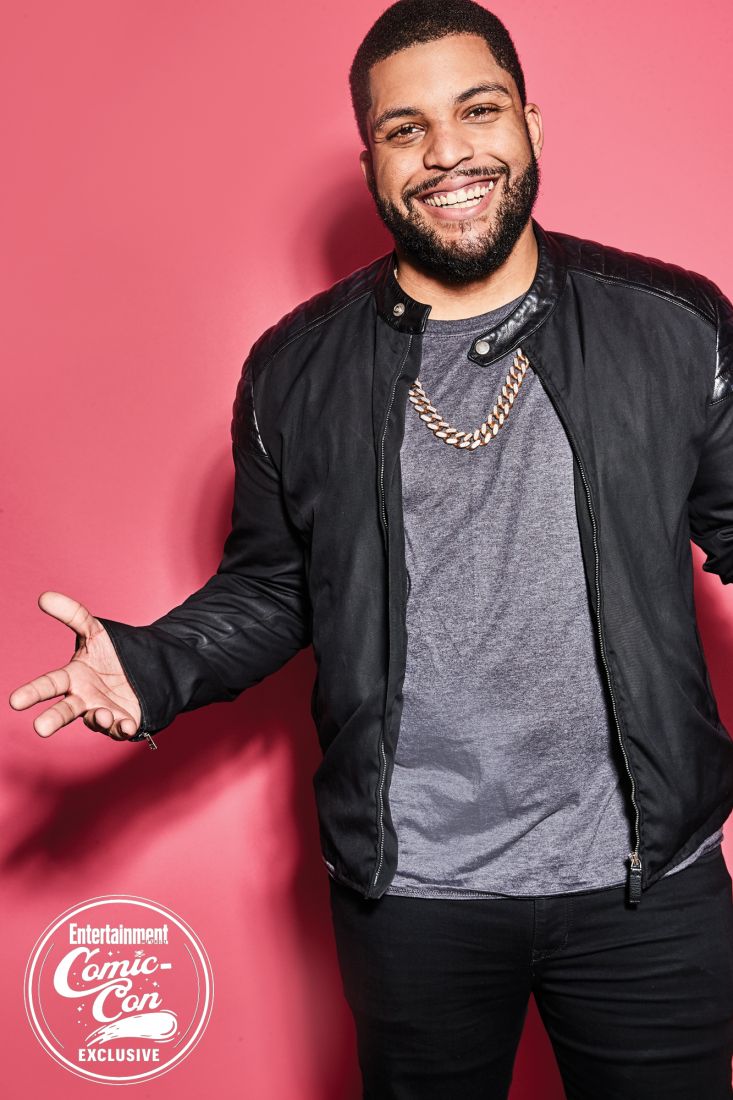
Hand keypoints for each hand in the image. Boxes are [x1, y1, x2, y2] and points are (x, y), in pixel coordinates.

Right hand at [9, 591, 142, 741]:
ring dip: (97, 718)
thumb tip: (44, 596)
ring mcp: (103, 712)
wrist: (143, 668)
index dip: (32, 692)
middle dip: (53, 719)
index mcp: (73, 678)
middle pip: (65, 710)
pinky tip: (125, 726)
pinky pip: (121, 728)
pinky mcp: (123, 721)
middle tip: (40, 728)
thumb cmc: (110, 653)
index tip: (15, 701)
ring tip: (102, 713)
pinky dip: (122, 728)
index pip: (49, 684)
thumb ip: (72, 615)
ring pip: (95, 720)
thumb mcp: (94, 630)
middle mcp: (84, 698)